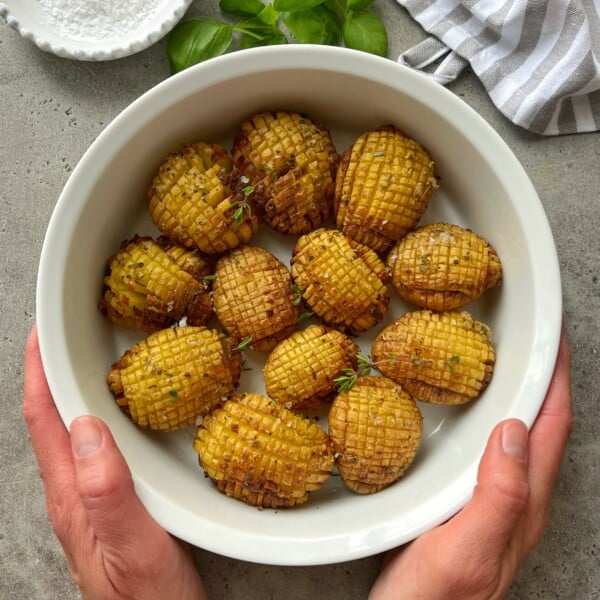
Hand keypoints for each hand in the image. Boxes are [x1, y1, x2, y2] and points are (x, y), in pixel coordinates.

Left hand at [23, 324, 206, 599]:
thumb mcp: (135, 550)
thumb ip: (109, 494)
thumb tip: (88, 430)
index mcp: (73, 496)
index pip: (43, 420)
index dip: (38, 370)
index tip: (43, 329)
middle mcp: (76, 491)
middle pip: (53, 417)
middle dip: (54, 368)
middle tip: (71, 329)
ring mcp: (92, 497)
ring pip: (76, 428)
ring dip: (78, 387)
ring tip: (97, 354)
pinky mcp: (113, 500)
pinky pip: (99, 444)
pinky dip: (104, 413)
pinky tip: (125, 408)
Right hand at [369, 325, 572, 599]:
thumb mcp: (466, 549)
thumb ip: (497, 496)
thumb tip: (512, 431)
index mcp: (522, 505)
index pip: (551, 429)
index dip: (556, 382)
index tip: (554, 341)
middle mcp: (517, 502)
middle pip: (543, 429)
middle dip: (545, 382)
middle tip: (534, 342)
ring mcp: (496, 505)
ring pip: (520, 439)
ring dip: (522, 398)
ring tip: (511, 366)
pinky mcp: (470, 507)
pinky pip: (494, 452)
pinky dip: (494, 421)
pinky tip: (477, 418)